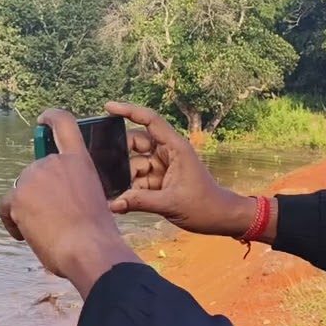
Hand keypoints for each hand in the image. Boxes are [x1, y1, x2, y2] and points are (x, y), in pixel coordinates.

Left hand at [0, 108, 141, 297]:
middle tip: (53, 219)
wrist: (89, 249)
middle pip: (35, 173)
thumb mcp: (93, 197)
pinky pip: (6, 207)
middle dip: (38, 195)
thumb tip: (58, 199)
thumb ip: (75, 187)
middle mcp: (54, 162)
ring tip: (46, 232)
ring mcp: (34, 176)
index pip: (64, 123)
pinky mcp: (17, 195)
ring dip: (27, 210)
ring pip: (21, 192)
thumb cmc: (95, 234)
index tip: (42, 121)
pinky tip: (26, 235)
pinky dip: (12, 222)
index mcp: (79, 160)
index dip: (51, 118)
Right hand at [107, 101, 265, 239]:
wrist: (219, 218)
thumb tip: (113, 204)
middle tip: (106, 168)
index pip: (150, 120)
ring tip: (115, 191)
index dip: (129, 110)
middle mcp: (167, 152)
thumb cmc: (203, 206)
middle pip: (136, 142)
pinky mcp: (159, 179)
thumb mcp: (170, 203)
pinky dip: (130, 187)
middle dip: (121, 154)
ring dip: (125, 176)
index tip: (108, 107)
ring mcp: (163, 165)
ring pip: (134, 163)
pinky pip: (138, 178)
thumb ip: (139, 202)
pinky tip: (121, 200)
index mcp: (175, 147)